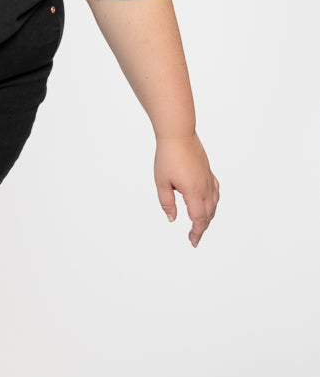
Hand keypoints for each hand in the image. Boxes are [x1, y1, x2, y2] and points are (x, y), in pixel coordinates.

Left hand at [154, 132, 219, 246]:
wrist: (178, 134)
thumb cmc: (168, 156)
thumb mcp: (162, 182)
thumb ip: (167, 203)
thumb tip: (172, 218)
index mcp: (193, 192)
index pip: (198, 219)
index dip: (196, 232)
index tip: (193, 242)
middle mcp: (205, 187)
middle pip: (208, 214)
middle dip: (202, 228)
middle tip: (194, 238)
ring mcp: (208, 179)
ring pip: (214, 204)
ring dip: (208, 216)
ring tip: (200, 224)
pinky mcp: (208, 171)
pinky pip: (215, 191)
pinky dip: (214, 202)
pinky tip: (209, 203)